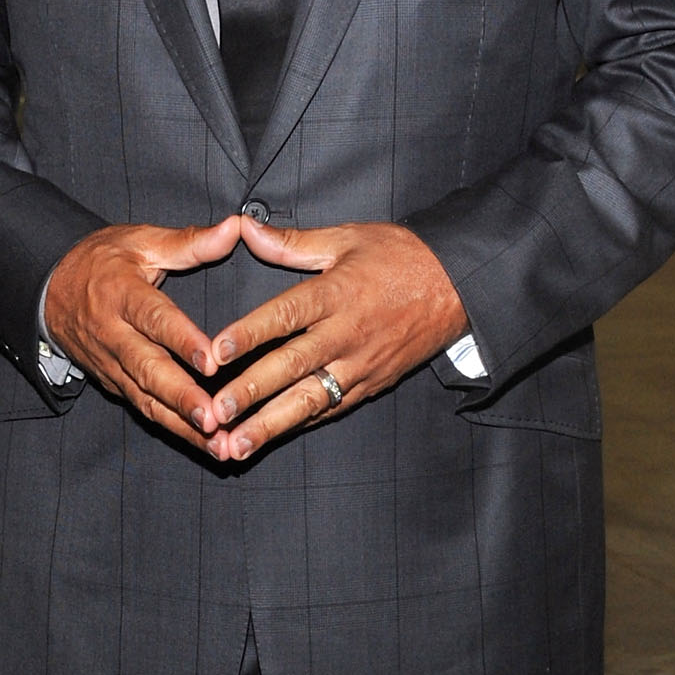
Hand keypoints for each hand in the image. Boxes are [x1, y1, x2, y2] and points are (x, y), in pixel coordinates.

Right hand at [42, 218, 245, 448]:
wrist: (47, 286)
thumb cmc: (102, 260)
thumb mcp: (141, 241)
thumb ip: (190, 242)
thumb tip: (234, 228)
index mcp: (122, 294)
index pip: (154, 318)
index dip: (181, 340)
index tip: (210, 359)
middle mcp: (113, 334)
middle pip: (147, 370)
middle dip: (181, 397)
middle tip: (213, 418)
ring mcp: (110, 363)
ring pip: (145, 399)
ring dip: (181, 426)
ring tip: (217, 444)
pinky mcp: (112, 383)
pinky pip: (143, 409)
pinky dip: (173, 429)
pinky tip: (205, 445)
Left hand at [203, 218, 467, 460]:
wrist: (458, 286)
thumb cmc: (400, 257)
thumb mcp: (347, 238)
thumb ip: (291, 242)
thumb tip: (243, 227)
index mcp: (338, 293)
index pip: (287, 315)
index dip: (250, 333)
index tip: (217, 351)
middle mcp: (347, 334)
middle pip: (293, 366)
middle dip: (252, 393)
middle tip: (216, 413)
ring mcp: (360, 365)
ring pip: (309, 400)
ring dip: (270, 426)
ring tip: (235, 447)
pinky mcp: (371, 385)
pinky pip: (331, 409)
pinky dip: (299, 425)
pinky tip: (269, 439)